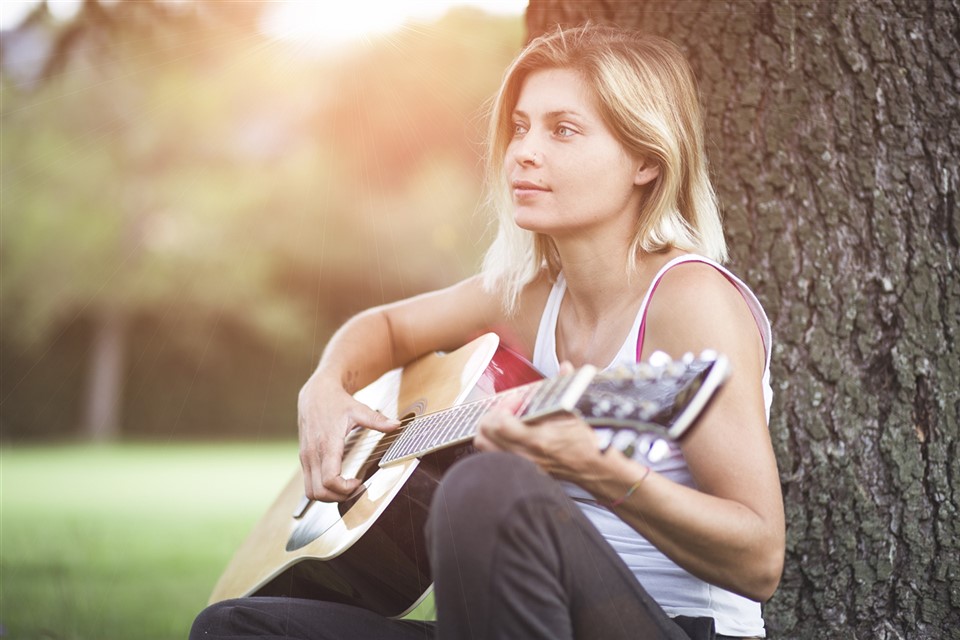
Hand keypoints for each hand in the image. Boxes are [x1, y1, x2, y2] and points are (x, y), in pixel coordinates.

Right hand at [297, 373, 399, 501]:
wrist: (315, 393)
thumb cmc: (336, 402)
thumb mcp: (359, 409)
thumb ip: (377, 420)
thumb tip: (397, 425)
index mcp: (326, 444)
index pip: (329, 480)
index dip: (345, 488)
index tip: (358, 482)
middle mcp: (312, 454)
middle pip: (319, 492)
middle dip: (338, 497)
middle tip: (355, 488)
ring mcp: (306, 458)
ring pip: (310, 492)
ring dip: (328, 496)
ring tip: (346, 487)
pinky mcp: (304, 459)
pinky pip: (308, 485)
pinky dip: (321, 490)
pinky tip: (337, 481)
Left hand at [472, 361, 605, 481]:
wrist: (603, 470)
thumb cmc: (595, 443)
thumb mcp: (582, 410)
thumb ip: (569, 386)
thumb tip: (565, 368)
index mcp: (539, 438)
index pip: (500, 423)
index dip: (503, 406)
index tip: (517, 399)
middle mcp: (527, 454)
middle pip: (485, 436)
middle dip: (492, 416)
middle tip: (507, 407)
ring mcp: (526, 464)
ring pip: (488, 448)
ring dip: (491, 431)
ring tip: (505, 419)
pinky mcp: (528, 470)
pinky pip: (499, 457)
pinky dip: (497, 443)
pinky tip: (512, 434)